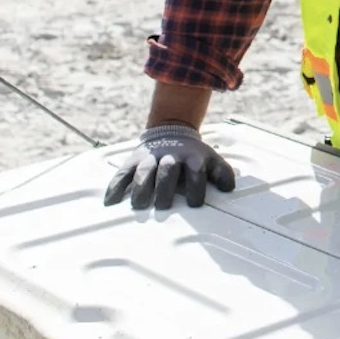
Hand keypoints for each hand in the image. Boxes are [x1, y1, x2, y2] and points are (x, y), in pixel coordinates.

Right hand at [103, 124, 235, 210]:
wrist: (172, 132)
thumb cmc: (193, 156)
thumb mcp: (211, 159)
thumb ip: (222, 173)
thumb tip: (229, 189)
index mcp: (191, 157)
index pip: (195, 170)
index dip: (196, 185)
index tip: (194, 203)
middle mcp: (170, 156)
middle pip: (167, 170)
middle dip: (165, 187)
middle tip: (163, 206)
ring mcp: (150, 157)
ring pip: (144, 170)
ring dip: (141, 187)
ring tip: (138, 205)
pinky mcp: (133, 161)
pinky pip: (122, 173)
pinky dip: (116, 186)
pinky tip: (110, 202)